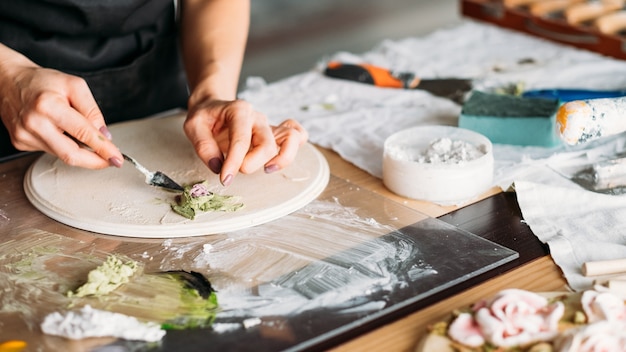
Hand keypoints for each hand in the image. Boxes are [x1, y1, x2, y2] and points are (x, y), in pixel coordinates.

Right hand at [0, 65, 122, 168]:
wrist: (9, 81)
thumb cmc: (42, 82)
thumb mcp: (75, 86)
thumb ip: (92, 111)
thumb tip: (104, 136)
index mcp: (48, 106)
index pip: (83, 133)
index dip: (103, 149)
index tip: (116, 158)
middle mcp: (34, 123)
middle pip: (71, 154)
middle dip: (95, 161)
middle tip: (110, 161)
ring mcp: (24, 135)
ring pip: (62, 154)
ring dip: (80, 151)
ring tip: (82, 136)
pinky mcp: (20, 142)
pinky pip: (51, 151)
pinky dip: (63, 145)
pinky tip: (60, 132)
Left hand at [184, 98, 306, 185]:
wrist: (212, 107)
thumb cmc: (205, 117)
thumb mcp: (193, 126)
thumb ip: (203, 146)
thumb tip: (218, 166)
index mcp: (238, 110)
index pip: (241, 139)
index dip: (234, 162)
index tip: (225, 178)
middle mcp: (257, 117)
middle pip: (267, 143)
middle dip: (252, 163)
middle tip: (235, 172)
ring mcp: (268, 125)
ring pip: (291, 139)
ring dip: (281, 159)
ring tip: (265, 169)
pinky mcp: (274, 134)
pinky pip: (298, 135)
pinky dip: (293, 148)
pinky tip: (277, 160)